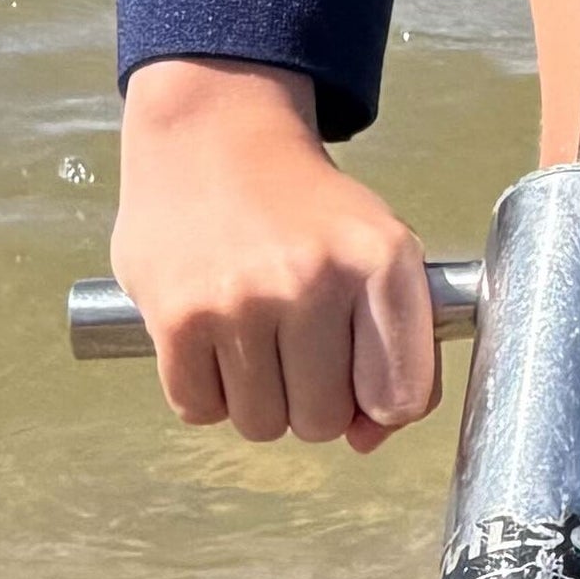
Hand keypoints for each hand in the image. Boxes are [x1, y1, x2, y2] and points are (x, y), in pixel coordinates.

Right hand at [110, 58, 441, 450]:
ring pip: (263, 425)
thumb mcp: (378, 251)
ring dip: (258, 396)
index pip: (401, 396)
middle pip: (324, 422)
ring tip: (254, 332)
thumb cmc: (307, 209)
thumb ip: (396, 349)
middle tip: (296, 341)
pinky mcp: (178, 318)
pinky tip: (214, 335)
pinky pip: (201, 411)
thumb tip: (367, 441)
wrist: (213, 137)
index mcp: (383, 259)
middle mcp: (316, 278)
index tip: (361, 380)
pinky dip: (206, 390)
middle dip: (312, 398)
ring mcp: (244, 300)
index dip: (379, 405)